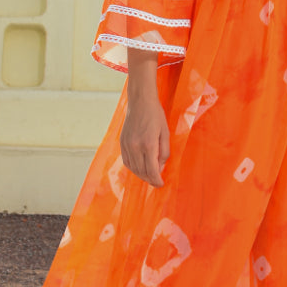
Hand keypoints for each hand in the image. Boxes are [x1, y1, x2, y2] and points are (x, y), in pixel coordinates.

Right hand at [122, 49, 169, 187]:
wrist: (140, 102)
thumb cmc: (156, 116)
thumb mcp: (165, 133)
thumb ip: (164, 153)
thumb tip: (160, 168)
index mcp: (148, 144)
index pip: (152, 170)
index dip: (157, 180)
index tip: (161, 184)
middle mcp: (135, 147)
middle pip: (141, 172)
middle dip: (150, 180)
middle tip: (157, 182)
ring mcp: (126, 145)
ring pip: (133, 168)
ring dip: (141, 175)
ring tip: (149, 176)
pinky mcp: (121, 143)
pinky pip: (126, 161)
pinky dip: (133, 168)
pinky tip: (140, 168)